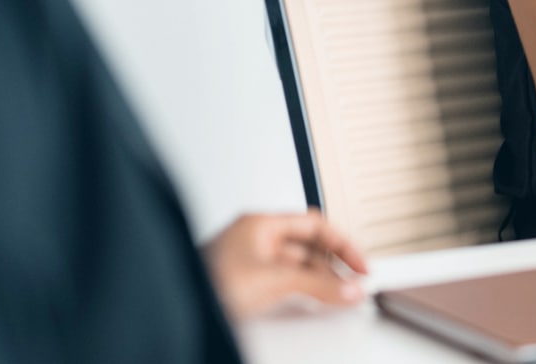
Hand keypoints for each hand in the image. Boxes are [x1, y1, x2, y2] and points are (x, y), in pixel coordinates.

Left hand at [202, 210, 369, 320]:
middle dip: (333, 265)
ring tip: (338, 295)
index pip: (314, 225)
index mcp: (260, 224)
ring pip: (296, 267)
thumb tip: (348, 287)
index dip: (342, 243)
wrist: (176, 311)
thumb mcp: (273, 280)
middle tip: (353, 282)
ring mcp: (248, 262)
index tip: (359, 264)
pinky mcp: (244, 285)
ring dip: (319, 281)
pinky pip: (284, 283)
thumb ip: (316, 284)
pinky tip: (313, 302)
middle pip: (307, 247)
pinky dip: (303, 291)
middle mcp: (254, 239)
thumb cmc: (206, 281)